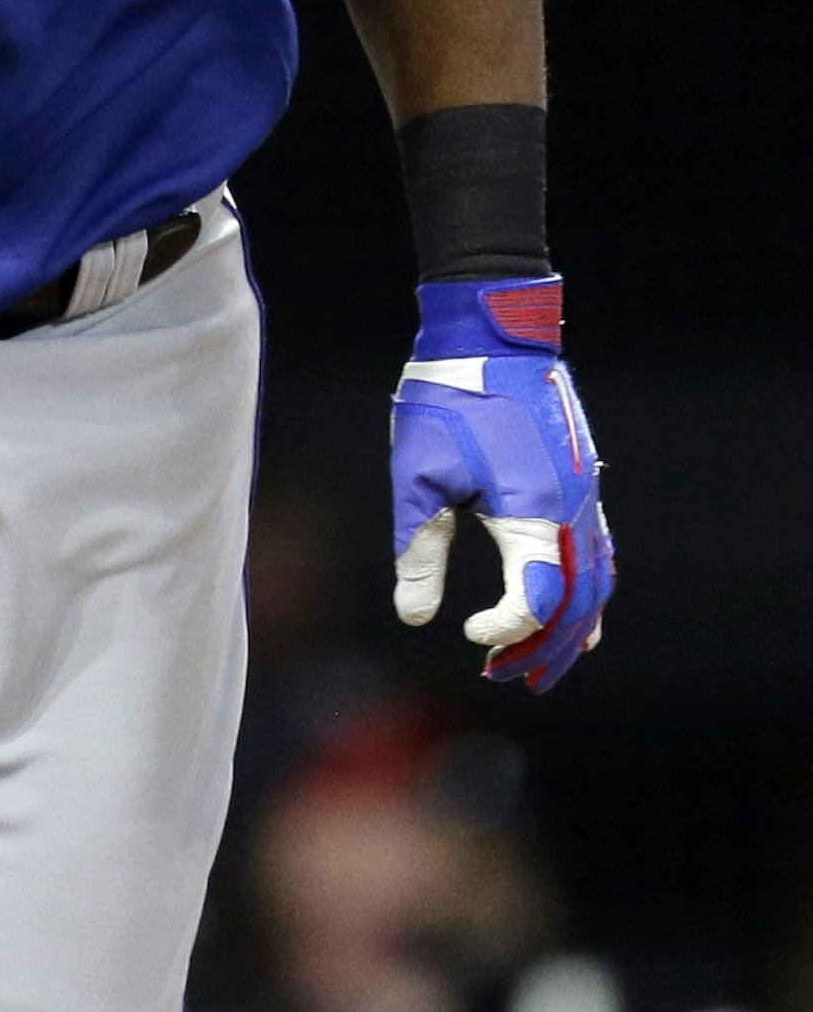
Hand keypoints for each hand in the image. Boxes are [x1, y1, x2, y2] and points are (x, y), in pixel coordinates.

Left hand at [389, 276, 613, 694]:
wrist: (490, 334)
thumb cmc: (446, 399)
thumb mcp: (418, 474)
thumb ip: (417, 547)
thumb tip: (413, 616)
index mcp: (534, 511)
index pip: (538, 600)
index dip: (508, 630)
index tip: (470, 633)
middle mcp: (571, 508)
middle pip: (576, 604)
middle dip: (544, 649)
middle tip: (505, 677)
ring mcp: (584, 493)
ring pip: (597, 581)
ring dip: (570, 626)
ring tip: (541, 664)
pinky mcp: (581, 480)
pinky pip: (598, 551)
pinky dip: (587, 590)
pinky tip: (569, 609)